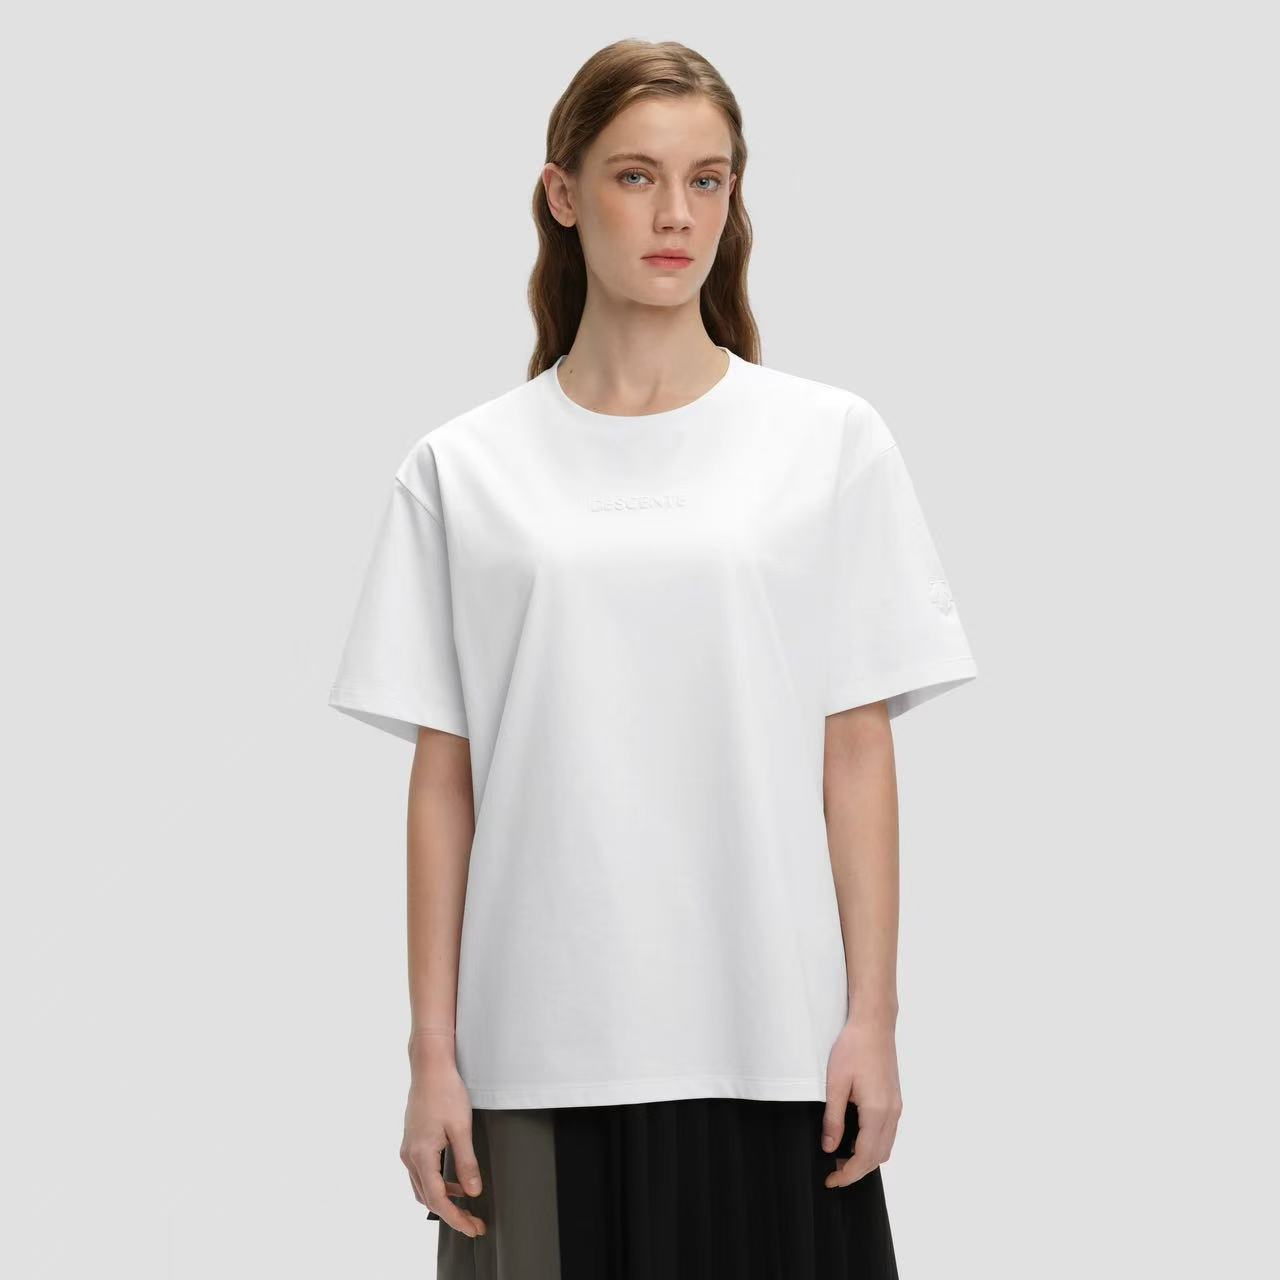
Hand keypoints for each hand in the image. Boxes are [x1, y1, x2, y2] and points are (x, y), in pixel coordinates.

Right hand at [400, 1057, 486, 1237]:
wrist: (429, 1068)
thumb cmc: (446, 1092)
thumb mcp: (462, 1128)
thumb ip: (466, 1163)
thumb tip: (473, 1192)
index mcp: (421, 1156)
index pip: (437, 1200)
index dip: (456, 1218)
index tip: (472, 1228)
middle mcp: (409, 1156)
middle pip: (428, 1198)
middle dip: (451, 1213)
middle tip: (473, 1222)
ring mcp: (408, 1149)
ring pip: (423, 1187)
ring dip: (443, 1199)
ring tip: (466, 1205)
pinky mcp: (411, 1142)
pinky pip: (422, 1173)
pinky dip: (437, 1183)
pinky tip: (454, 1181)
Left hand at [821, 1014, 902, 1187]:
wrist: (874, 1024)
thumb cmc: (853, 1048)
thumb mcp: (835, 1083)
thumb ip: (833, 1118)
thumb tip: (829, 1147)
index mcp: (877, 1111)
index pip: (865, 1157)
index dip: (848, 1174)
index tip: (831, 1181)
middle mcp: (892, 1113)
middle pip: (879, 1157)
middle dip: (857, 1170)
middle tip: (833, 1172)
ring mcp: (896, 1106)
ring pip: (885, 1146)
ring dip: (866, 1158)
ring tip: (841, 1157)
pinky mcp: (895, 1100)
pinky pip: (888, 1133)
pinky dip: (873, 1144)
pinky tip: (856, 1138)